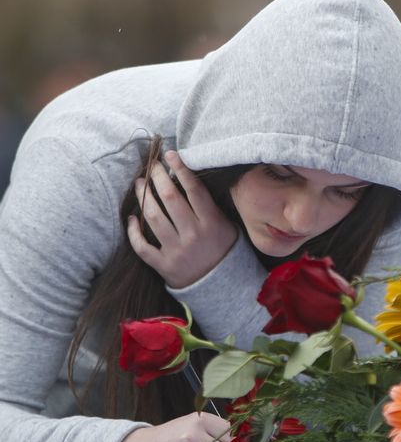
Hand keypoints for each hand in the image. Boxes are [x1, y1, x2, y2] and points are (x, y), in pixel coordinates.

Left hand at [128, 150, 238, 288]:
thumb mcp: (227, 226)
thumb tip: (187, 178)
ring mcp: (176, 251)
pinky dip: (134, 231)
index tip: (170, 155)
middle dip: (158, 177)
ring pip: (153, 217)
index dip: (181, 169)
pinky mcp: (163, 265)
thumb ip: (210, 206)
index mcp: (211, 223)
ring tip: (140, 184)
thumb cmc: (223, 249)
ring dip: (144, 197)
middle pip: (170, 198)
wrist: (221, 287)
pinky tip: (132, 218)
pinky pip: (142, 246)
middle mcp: (193, 235)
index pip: (194, 190)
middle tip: (152, 166)